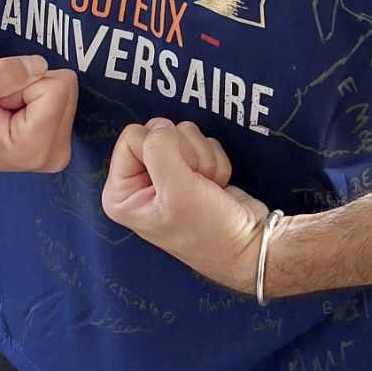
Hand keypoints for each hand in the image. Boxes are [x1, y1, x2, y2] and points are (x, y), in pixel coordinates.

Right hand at [0, 53, 77, 170]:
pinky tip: (14, 115)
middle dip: (30, 88)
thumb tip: (40, 65)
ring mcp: (56, 150)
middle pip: (66, 88)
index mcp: (33, 147)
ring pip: (63, 92)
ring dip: (31, 94)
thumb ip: (6, 73)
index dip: (24, 83)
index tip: (0, 101)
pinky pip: (60, 99)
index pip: (59, 86)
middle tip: (1, 105)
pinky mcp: (56, 141)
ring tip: (4, 111)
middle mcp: (52, 154)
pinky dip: (36, 101)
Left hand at [101, 116, 269, 295]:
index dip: (161, 149)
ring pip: (183, 134)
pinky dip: (215, 163)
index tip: (176, 179)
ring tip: (206, 189)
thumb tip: (160, 125)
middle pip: (158, 132)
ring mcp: (167, 175)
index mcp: (120, 194)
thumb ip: (159, 149)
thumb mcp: (176, 190)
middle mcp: (139, 183)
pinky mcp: (193, 170)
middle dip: (185, 154)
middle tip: (194, 185)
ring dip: (203, 160)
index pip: (132, 136)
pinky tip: (216, 187)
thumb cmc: (209, 230)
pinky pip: (203, 143)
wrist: (250, 244)